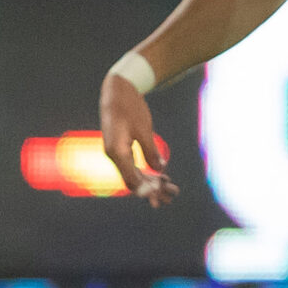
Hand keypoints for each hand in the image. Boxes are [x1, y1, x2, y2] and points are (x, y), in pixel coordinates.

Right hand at [100, 74, 178, 206]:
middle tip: (174, 195)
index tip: (162, 197)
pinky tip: (161, 175)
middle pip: (133, 180)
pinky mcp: (121, 147)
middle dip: (153, 190)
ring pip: (134, 174)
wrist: (117, 90)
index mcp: (117, 152)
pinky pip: (133, 165)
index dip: (148, 191)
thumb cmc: (130, 107)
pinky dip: (146, 172)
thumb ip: (150, 150)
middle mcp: (114, 155)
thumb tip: (159, 169)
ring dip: (152, 182)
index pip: (132, 180)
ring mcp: (117, 152)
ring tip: (172, 188)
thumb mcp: (144, 129)